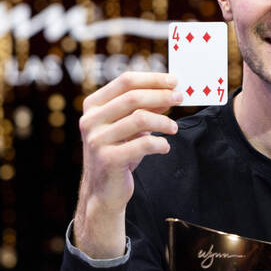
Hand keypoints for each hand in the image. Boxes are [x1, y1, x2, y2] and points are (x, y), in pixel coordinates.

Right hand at [73, 72, 182, 258]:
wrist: (103, 192)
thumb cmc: (119, 153)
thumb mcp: (129, 127)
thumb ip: (144, 107)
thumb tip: (170, 90)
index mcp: (92, 105)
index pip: (125, 81)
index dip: (152, 79)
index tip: (174, 80)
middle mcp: (90, 120)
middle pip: (133, 97)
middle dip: (161, 95)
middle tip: (180, 97)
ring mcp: (96, 140)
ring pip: (140, 119)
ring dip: (163, 121)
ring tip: (174, 128)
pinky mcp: (108, 159)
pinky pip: (143, 144)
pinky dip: (160, 143)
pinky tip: (165, 147)